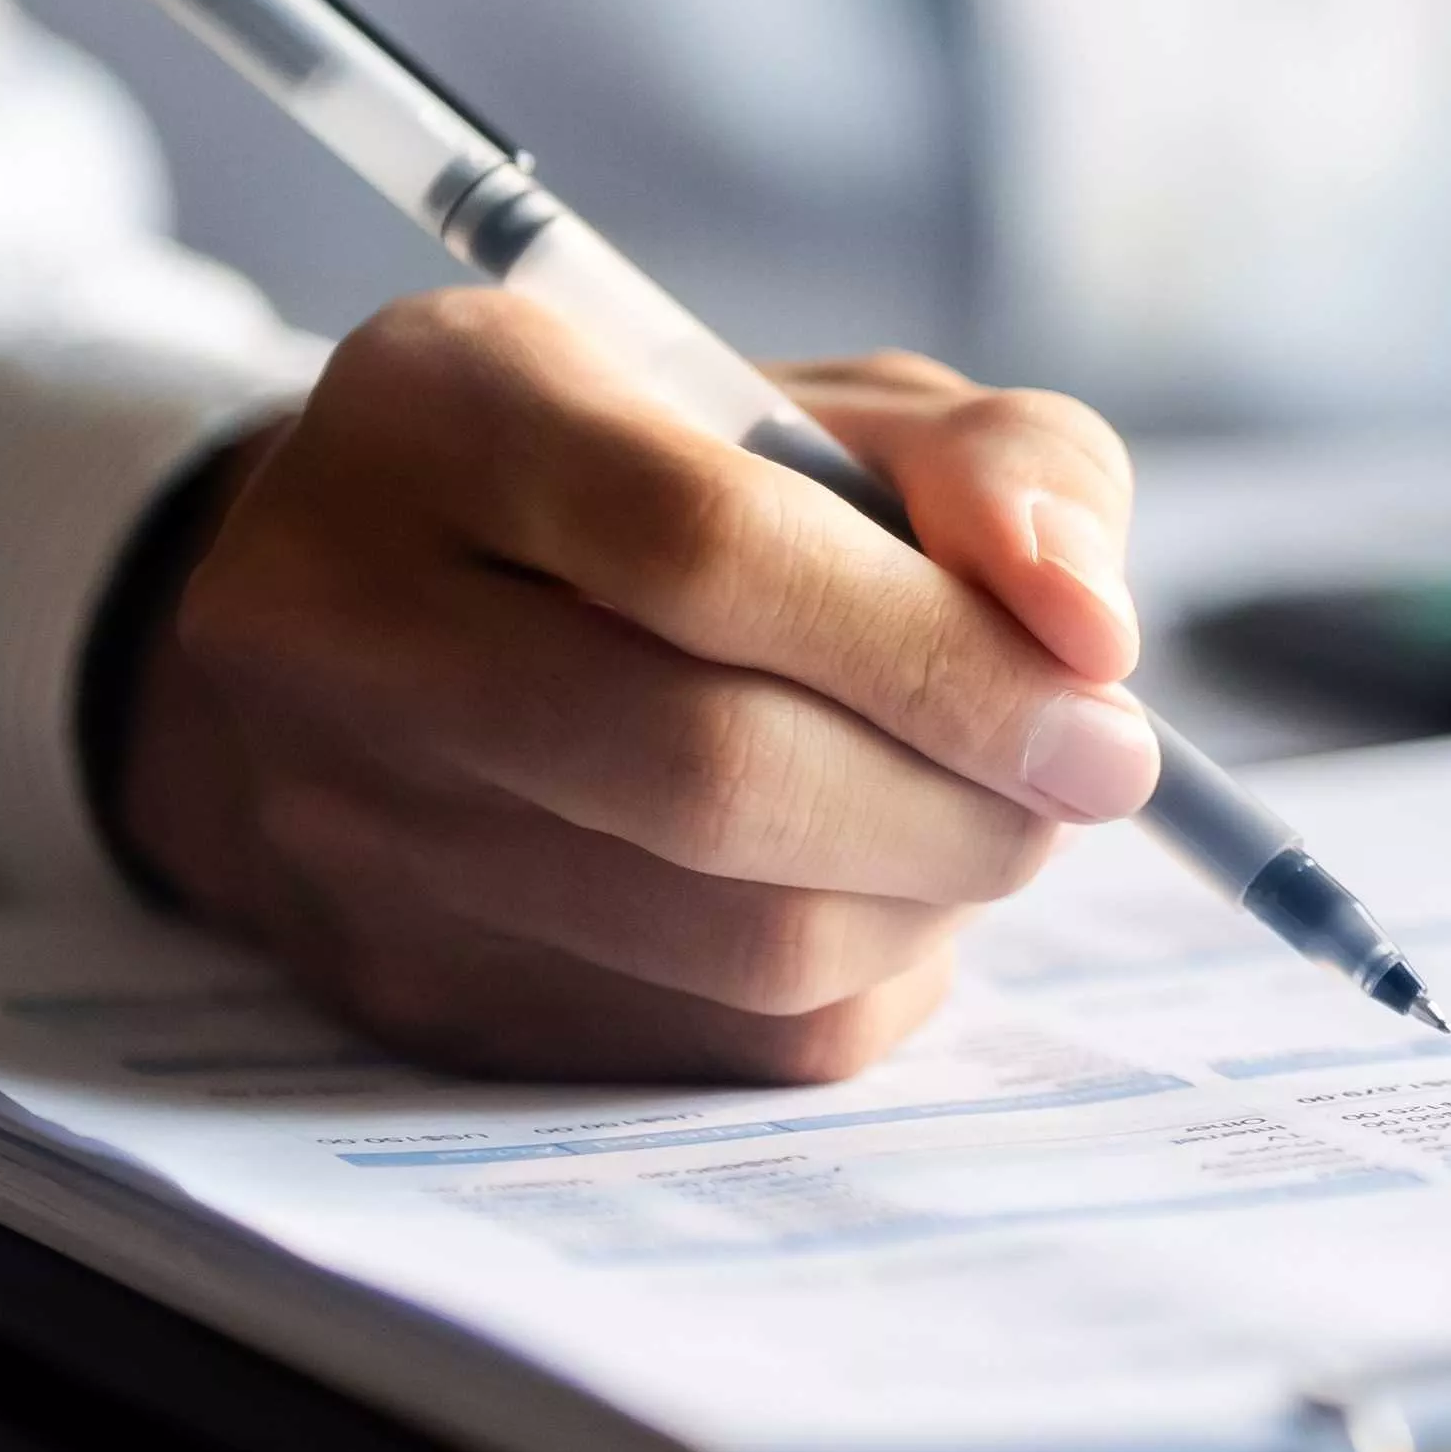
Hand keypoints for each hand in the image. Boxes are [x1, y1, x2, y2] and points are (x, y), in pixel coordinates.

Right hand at [108, 296, 1159, 1082]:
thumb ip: (998, 470)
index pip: (710, 554)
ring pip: (733, 943)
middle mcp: (344, 621)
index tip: (1106, 716)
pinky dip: (858, 978)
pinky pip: (714, 1042)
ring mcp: (352, 828)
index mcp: (445, 412)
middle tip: (1078, 784)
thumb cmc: (663, 484)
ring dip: (928, 901)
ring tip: (973, 824)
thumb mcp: (832, 408)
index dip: (942, 652)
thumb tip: (1092, 633)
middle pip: (715, 772)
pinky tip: (865, 892)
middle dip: (964, 802)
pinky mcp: (408, 989)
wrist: (379, 617)